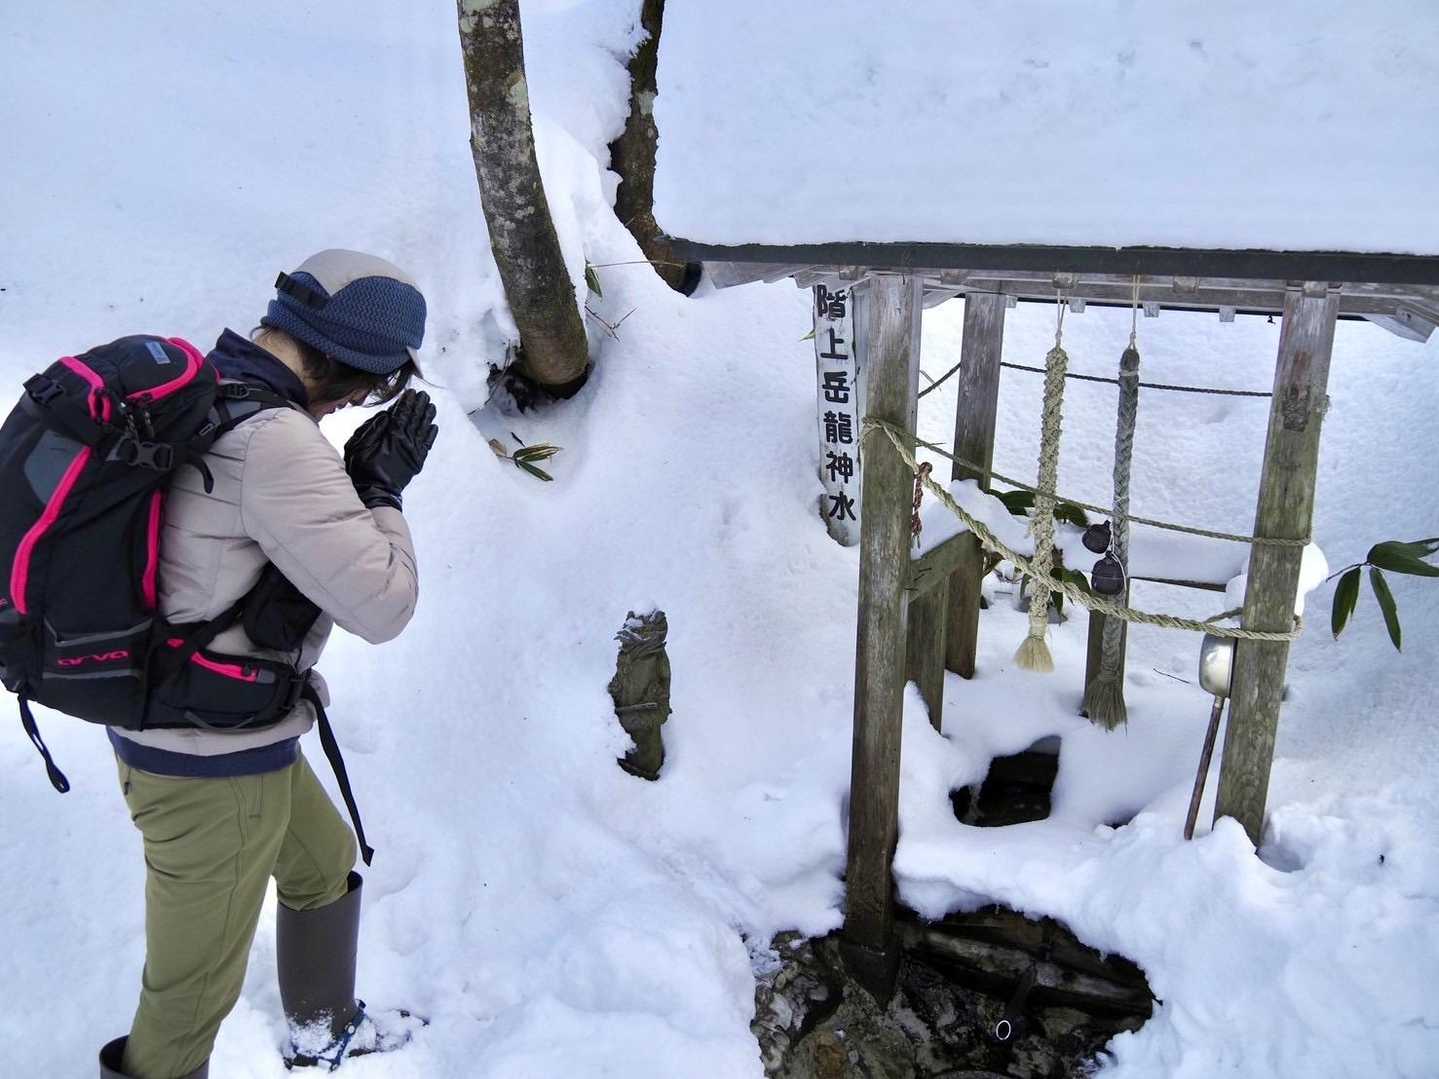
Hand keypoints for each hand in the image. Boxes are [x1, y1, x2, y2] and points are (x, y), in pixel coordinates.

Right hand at [343, 390, 438, 509]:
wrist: (375, 492)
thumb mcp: (359, 444)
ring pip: (423, 430)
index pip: (402, 414)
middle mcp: (406, 441)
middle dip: (420, 406)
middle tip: (425, 395)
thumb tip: (388, 413)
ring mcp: (413, 451)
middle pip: (415, 419)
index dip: (408, 403)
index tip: (412, 393)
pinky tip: (434, 426)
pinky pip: (427, 445)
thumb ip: (374, 427)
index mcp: (392, 435)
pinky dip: (431, 435)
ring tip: (431, 406)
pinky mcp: (417, 461)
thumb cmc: (362, 468)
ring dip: (427, 417)